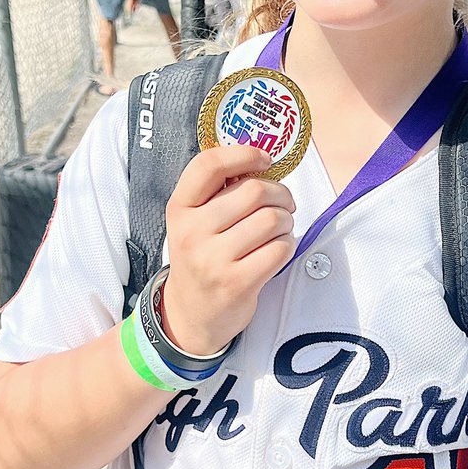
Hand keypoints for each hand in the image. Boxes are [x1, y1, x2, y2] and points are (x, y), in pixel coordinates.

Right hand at [161, 145, 296, 355]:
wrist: (190, 314)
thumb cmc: (200, 256)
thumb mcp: (193, 221)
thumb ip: (217, 191)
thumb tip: (262, 159)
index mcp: (180, 208)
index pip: (209, 165)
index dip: (243, 153)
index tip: (265, 159)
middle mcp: (192, 231)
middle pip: (254, 191)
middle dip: (280, 194)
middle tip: (282, 204)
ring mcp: (213, 259)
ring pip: (272, 219)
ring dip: (287, 221)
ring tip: (280, 228)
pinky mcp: (237, 283)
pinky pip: (280, 249)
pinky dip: (287, 245)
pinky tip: (276, 250)